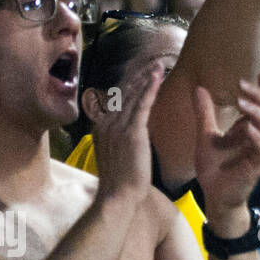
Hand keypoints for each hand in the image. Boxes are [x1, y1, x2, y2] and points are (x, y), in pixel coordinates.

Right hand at [92, 60, 164, 209]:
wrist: (119, 196)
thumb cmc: (121, 182)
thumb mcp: (114, 155)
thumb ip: (117, 140)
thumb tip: (126, 133)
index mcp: (100, 126)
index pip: (115, 99)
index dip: (129, 85)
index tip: (140, 74)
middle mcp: (106, 122)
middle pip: (123, 92)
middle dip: (138, 77)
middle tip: (152, 63)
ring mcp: (117, 126)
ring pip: (133, 95)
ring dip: (146, 78)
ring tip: (158, 65)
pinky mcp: (131, 132)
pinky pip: (141, 104)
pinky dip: (150, 88)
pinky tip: (158, 77)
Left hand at [192, 72, 259, 221]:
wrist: (215, 197)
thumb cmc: (215, 169)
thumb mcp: (206, 136)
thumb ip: (205, 113)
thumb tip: (199, 88)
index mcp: (250, 129)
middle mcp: (258, 139)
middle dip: (259, 96)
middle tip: (242, 84)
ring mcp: (259, 152)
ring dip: (256, 112)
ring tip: (242, 102)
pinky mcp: (255, 166)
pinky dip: (255, 136)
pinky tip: (246, 126)